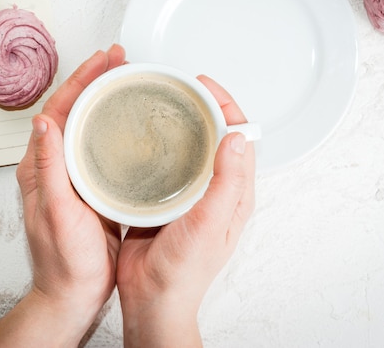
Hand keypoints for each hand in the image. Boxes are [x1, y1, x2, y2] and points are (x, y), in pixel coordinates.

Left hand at [0, 45, 126, 346]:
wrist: (73, 293)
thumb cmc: (65, 261)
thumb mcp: (56, 213)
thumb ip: (48, 168)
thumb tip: (44, 122)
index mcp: (40, 168)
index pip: (57, 110)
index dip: (80, 81)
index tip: (102, 60)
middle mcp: (53, 167)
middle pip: (72, 111)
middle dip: (93, 81)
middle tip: (117, 60)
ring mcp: (71, 176)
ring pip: (85, 125)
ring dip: (102, 99)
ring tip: (124, 80)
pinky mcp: (88, 187)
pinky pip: (97, 146)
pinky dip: (111, 126)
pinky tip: (128, 122)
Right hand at [116, 75, 255, 347]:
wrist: (153, 298)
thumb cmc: (184, 271)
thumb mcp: (210, 223)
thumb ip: (225, 182)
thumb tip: (236, 137)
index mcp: (234, 192)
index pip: (239, 137)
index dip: (226, 105)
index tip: (204, 85)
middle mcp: (214, 189)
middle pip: (215, 136)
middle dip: (203, 107)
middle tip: (181, 87)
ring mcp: (188, 193)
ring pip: (190, 147)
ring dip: (181, 123)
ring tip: (162, 103)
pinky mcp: (163, 199)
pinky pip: (165, 163)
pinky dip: (159, 145)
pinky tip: (143, 137)